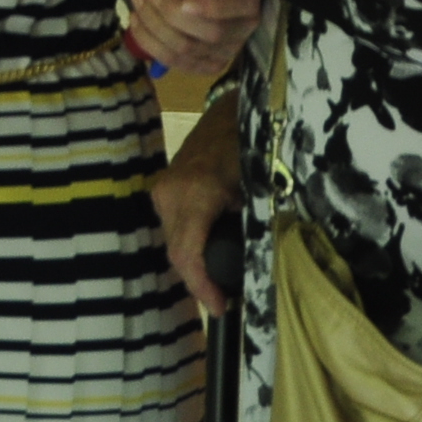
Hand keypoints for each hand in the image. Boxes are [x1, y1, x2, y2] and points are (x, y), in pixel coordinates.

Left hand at [126, 0, 262, 78]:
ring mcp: (226, 52)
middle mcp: (243, 29)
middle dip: (170, 14)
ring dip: (154, 27)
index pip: (236, 6)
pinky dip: (151, 44)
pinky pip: (176, 64)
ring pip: (187, 50)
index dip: (211, 7)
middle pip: (209, 34)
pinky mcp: (207, 66)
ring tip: (138, 2)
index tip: (185, 1)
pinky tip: (138, 23)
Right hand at [150, 103, 242, 317]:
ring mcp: (162, 191)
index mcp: (194, 193)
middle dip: (200, 281)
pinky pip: (174, 229)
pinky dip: (190, 247)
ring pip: (173, 242)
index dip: (203, 287)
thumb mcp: (259, 187)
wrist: (232, 112)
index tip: (222, 309)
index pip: (187, 253)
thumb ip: (255, 226)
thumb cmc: (252, 146)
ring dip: (194, 265)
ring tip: (219, 286)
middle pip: (177, 252)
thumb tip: (259, 271)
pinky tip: (210, 258)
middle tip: (226, 303)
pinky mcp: (163, 191)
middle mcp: (169, 193)